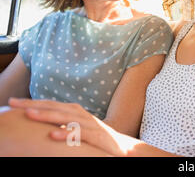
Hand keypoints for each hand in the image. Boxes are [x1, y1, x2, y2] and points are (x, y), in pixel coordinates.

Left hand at [8, 98, 128, 155]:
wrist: (125, 149)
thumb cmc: (98, 140)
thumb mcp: (78, 130)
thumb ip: (63, 125)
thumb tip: (42, 125)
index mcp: (76, 113)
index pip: (51, 104)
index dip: (33, 102)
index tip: (12, 102)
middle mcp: (82, 116)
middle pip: (56, 107)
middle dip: (34, 104)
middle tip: (13, 103)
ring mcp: (91, 125)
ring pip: (67, 117)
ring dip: (48, 115)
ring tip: (29, 114)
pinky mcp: (99, 138)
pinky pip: (81, 134)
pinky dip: (67, 133)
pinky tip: (52, 134)